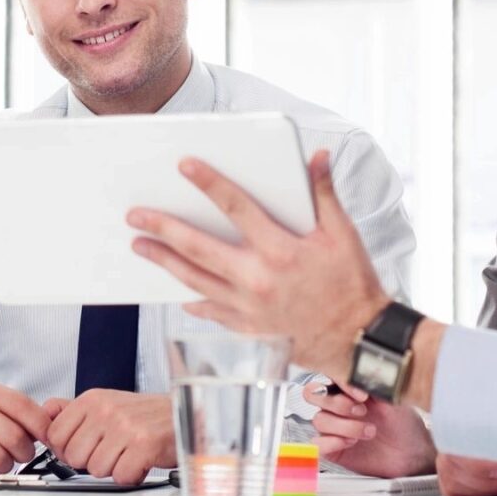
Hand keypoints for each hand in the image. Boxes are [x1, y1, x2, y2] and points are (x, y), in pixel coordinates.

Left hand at [40, 391, 175, 484]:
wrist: (185, 415)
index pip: (54, 435)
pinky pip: (120, 477)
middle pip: (73, 456)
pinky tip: (140, 461)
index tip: (84, 447)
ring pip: (95, 470)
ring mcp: (125, 427)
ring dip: (113, 468)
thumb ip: (72, 410)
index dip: (67, 449)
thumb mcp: (105, 403)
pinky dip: (131, 475)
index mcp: (92, 399)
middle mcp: (106, 410)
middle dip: (91, 461)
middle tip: (113, 450)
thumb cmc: (145, 415)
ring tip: (128, 453)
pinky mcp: (144, 445)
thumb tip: (44, 414)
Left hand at [129, 150, 390, 376]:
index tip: (184, 166)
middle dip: (163, 229)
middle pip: (199, 248)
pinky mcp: (248, 329)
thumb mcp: (344, 234)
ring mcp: (249, 308)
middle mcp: (258, 279)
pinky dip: (192, 300)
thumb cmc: (353, 283)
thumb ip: (324, 193)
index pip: (236, 208)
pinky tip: (176, 291)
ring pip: (195, 280)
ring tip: (140, 246)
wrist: (360, 340)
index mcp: (282, 250)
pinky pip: (211, 312)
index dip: (209, 184)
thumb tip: (317, 156)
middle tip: (136, 216)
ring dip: (165, 262)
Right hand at [305, 381, 435, 477]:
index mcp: (350, 389)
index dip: (341, 383)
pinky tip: (350, 443)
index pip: (329, 376)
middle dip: (338, 404)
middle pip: (313, 394)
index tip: (362, 395)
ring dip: (345, 427)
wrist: (412, 454)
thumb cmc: (404, 425)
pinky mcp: (333, 448)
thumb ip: (375, 384)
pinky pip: (316, 444)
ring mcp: (334, 427)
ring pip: (319, 420)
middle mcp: (338, 406)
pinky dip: (331, 442)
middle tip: (362, 411)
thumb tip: (365, 370)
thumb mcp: (393, 400)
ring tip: (368, 432)